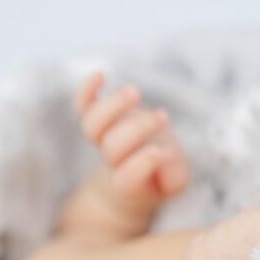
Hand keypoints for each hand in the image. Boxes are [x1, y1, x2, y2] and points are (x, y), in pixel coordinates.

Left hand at [74, 71, 189, 222]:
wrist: (132, 178)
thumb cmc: (159, 176)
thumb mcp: (174, 183)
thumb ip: (176, 174)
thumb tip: (167, 152)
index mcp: (129, 183)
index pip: (127, 177)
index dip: (143, 164)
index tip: (161, 151)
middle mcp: (113, 159)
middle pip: (113, 147)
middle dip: (138, 129)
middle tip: (162, 118)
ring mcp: (102, 138)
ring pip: (93, 125)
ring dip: (113, 107)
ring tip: (134, 93)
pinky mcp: (98, 119)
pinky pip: (84, 104)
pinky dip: (87, 90)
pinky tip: (100, 75)